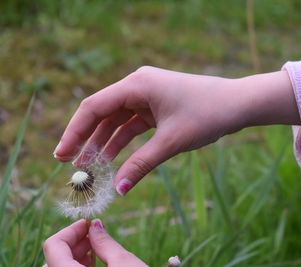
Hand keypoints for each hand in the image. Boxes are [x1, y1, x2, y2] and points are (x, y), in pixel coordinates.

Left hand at [43, 219, 147, 266]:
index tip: (88, 223)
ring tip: (96, 248)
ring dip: (74, 255)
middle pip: (53, 259)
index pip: (53, 246)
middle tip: (94, 234)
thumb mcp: (124, 263)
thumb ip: (105, 242)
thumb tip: (96, 224)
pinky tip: (95, 263)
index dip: (70, 229)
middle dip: (73, 242)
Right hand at [53, 66, 298, 194]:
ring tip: (88, 167)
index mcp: (137, 84)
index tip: (61, 154)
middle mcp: (137, 85)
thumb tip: (118, 191)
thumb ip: (141, 165)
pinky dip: (121, 141)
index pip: (94, 107)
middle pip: (101, 112)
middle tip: (69, 163)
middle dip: (85, 138)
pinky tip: (111, 159)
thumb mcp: (171, 142)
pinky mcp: (155, 106)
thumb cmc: (208, 115)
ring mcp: (146, 96)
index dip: (74, 131)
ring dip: (102, 142)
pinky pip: (131, 124)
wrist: (239, 104)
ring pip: (115, 120)